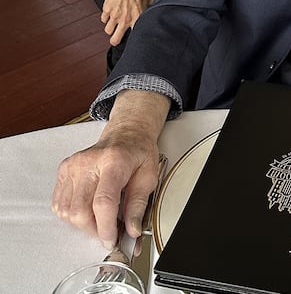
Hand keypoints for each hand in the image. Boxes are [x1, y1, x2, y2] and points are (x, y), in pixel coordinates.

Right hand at [52, 91, 169, 246]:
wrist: (126, 133)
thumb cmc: (138, 152)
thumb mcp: (149, 176)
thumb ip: (139, 204)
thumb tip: (132, 230)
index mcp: (114, 161)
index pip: (103, 202)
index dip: (105, 227)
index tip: (112, 240)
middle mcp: (89, 162)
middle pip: (80, 210)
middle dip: (94, 230)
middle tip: (109, 230)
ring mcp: (74, 165)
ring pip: (67, 211)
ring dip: (83, 223)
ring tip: (99, 217)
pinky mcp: (64, 169)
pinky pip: (59, 204)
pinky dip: (71, 214)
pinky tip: (87, 207)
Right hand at [101, 0, 153, 45]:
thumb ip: (151, 8)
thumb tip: (155, 12)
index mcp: (137, 17)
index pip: (134, 36)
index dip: (134, 39)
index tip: (133, 39)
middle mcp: (125, 18)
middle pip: (115, 39)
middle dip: (115, 40)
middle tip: (117, 37)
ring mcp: (114, 14)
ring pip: (108, 30)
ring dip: (111, 28)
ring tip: (115, 24)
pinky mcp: (107, 8)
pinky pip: (103, 19)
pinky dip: (106, 17)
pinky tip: (111, 13)